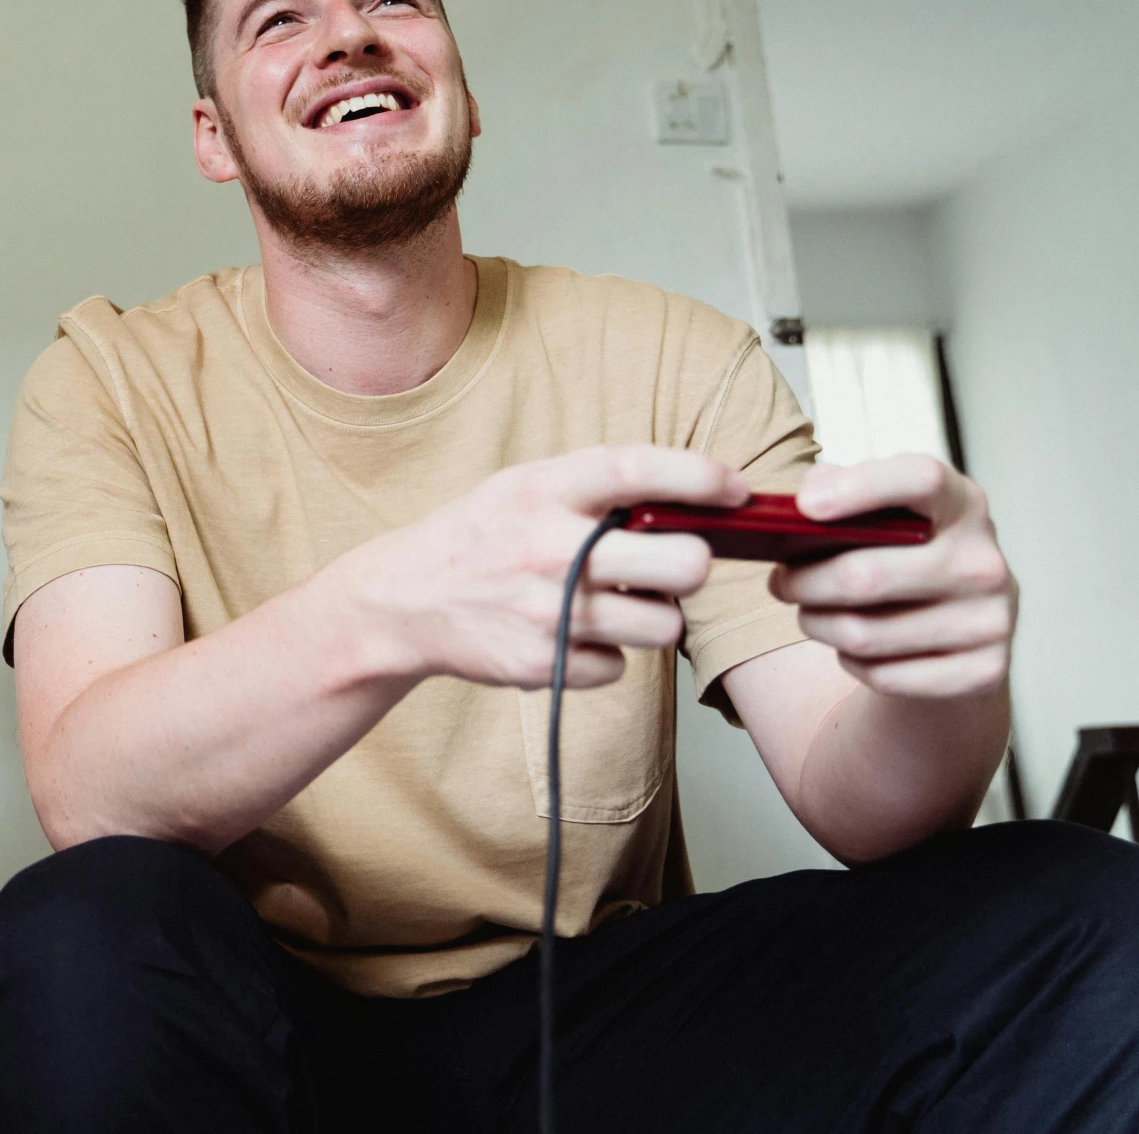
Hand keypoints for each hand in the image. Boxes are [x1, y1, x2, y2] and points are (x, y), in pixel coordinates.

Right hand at [319, 445, 749, 689]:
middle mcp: (549, 548)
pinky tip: (569, 633)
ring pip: (663, 623)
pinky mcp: (544, 663)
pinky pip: (620, 666)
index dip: (701, 476)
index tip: (736, 489)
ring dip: (650, 616)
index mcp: (544, 490)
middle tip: (672, 565)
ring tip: (611, 601)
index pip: (640, 471)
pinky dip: (604, 654)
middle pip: (682, 563)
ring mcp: (548, 611)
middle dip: (691, 566)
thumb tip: (691, 500)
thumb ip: (595, 487)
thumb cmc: (478, 537)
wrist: (403, 601)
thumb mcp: (524, 486)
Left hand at [772, 455, 1014, 699]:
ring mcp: (991, 620)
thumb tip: (797, 506)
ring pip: (863, 633)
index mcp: (961, 503)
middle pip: (866, 575)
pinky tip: (853, 647)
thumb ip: (839, 486)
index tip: (805, 506)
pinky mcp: (984, 672)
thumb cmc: (907, 555)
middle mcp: (984, 560)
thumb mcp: (886, 509)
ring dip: (817, 624)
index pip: (920, 479)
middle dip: (803, 582)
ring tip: (810, 612)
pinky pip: (884, 675)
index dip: (858, 488)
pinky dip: (852, 662)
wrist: (963, 629)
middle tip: (780, 582)